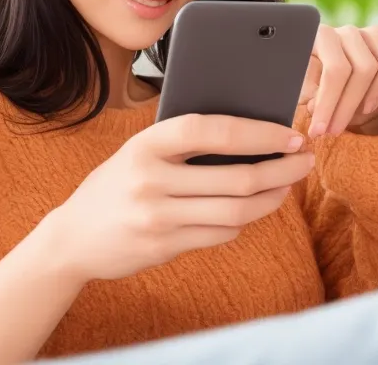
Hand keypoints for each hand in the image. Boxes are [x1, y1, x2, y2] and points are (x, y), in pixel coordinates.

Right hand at [44, 114, 313, 282]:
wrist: (72, 238)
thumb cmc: (118, 184)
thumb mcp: (140, 151)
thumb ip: (184, 143)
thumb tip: (254, 133)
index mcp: (146, 144)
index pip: (213, 130)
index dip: (259, 132)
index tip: (292, 134)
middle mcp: (150, 180)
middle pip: (237, 178)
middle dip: (281, 169)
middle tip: (305, 162)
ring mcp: (157, 217)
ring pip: (236, 212)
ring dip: (272, 199)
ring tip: (287, 186)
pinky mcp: (163, 246)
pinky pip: (220, 235)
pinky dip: (243, 223)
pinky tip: (251, 210)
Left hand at [299, 24, 377, 137]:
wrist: (352, 85)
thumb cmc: (324, 89)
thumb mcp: (311, 94)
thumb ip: (312, 98)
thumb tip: (314, 107)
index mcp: (318, 39)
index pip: (330, 68)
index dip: (326, 102)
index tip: (318, 130)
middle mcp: (343, 32)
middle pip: (348, 69)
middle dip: (340, 108)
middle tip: (331, 133)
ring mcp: (366, 34)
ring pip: (371, 69)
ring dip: (358, 104)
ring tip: (344, 124)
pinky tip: (366, 108)